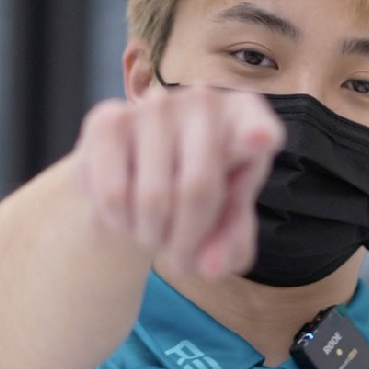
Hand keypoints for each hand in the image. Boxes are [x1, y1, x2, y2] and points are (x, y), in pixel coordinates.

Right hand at [75, 88, 284, 278]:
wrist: (139, 175)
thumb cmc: (200, 195)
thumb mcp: (226, 223)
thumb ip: (230, 247)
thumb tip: (210, 267)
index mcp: (248, 118)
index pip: (256, 126)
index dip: (256, 134)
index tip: (260, 140)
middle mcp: (204, 101)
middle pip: (198, 188)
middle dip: (187, 242)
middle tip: (182, 261)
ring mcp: (154, 105)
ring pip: (153, 198)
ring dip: (152, 236)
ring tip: (155, 233)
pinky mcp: (108, 120)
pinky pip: (114, 194)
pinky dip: (120, 223)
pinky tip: (127, 216)